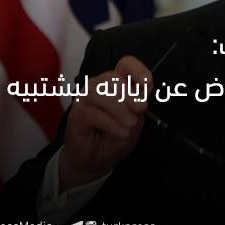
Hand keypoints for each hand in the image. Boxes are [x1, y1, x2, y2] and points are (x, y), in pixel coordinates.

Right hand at [59, 56, 150, 191]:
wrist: (98, 160)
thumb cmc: (115, 136)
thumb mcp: (135, 120)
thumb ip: (138, 105)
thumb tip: (143, 92)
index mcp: (117, 83)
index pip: (126, 64)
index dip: (138, 70)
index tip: (148, 84)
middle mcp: (99, 85)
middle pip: (112, 78)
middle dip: (129, 94)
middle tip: (140, 109)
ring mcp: (85, 98)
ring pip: (101, 93)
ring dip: (120, 110)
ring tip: (130, 125)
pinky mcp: (76, 113)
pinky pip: (93, 113)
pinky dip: (111, 123)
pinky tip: (121, 133)